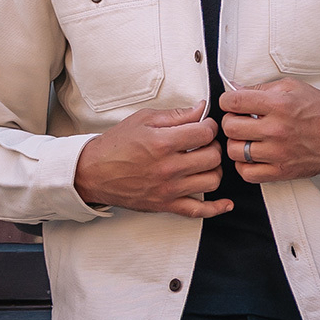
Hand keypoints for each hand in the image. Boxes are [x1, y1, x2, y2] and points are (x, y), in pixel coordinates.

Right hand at [74, 102, 232, 218]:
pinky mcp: (166, 205)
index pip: (205, 133)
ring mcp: (168, 189)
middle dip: (214, 146)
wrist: (93, 172)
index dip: (210, 126)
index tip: (206, 126)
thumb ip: (176, 115)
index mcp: (162, 143)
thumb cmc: (117, 144)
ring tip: (206, 163)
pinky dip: (216, 208)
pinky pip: (198, 211)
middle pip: (213, 157)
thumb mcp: (143, 120)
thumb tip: (201, 109)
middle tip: (206, 143)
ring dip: (215, 170)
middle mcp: (168, 168)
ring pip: (212, 181)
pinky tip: (225, 203)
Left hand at [219, 79, 319, 182]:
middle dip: (230, 121)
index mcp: (279, 105)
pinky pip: (247, 173)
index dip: (227, 101)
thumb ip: (261, 88)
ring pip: (234, 151)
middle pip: (230, 127)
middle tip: (238, 120)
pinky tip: (251, 156)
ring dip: (236, 143)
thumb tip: (234, 88)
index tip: (231, 103)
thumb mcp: (292, 87)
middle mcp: (277, 130)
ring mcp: (278, 153)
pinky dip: (244, 165)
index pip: (233, 102)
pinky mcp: (281, 171)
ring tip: (245, 138)